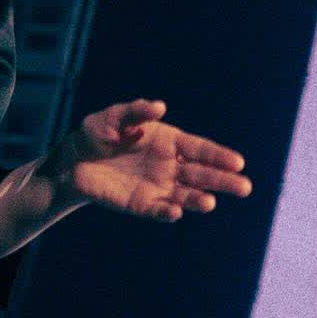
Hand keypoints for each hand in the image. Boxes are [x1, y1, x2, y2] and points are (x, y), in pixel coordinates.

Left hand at [55, 98, 251, 223]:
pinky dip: (166, 212)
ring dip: (198, 199)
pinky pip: (158, 210)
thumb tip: (159, 106)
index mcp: (169, 141)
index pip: (199, 149)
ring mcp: (158, 186)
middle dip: (222, 180)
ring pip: (185, 195)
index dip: (218, 155)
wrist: (72, 161)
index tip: (238, 162)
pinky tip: (175, 212)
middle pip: (201, 174)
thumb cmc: (96, 134)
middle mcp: (169, 166)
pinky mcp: (141, 204)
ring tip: (209, 203)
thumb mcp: (113, 118)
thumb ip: (135, 112)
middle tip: (244, 187)